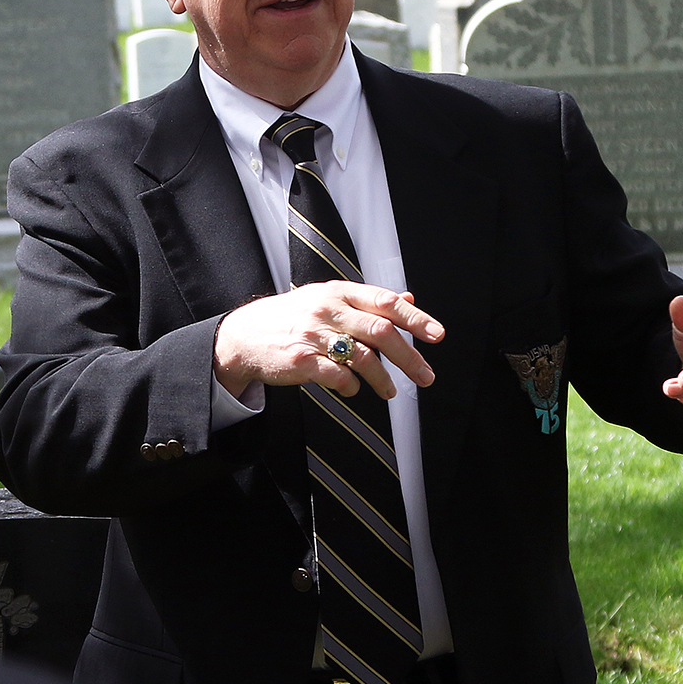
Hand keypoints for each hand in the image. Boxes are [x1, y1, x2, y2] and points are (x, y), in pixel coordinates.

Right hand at [215, 282, 442, 401]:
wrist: (245, 335)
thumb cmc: (294, 317)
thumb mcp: (329, 299)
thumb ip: (369, 301)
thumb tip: (409, 299)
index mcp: (340, 292)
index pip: (385, 301)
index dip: (415, 318)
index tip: (437, 335)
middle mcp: (328, 310)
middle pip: (380, 331)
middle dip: (409, 357)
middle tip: (426, 376)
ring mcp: (314, 335)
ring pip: (362, 357)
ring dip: (382, 379)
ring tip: (390, 392)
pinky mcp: (301, 360)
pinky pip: (338, 377)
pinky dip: (351, 386)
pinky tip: (352, 389)